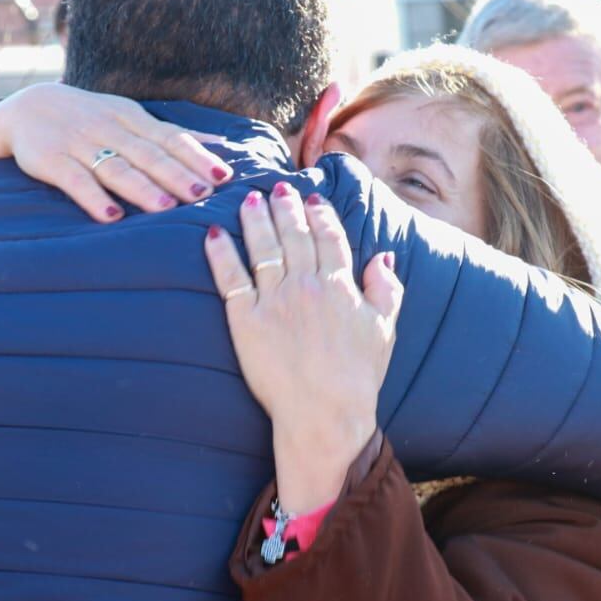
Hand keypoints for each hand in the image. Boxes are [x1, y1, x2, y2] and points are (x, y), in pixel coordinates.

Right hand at [0, 82, 231, 221]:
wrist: (25, 106)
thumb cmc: (89, 118)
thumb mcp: (130, 116)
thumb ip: (172, 134)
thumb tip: (222, 146)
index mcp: (131, 117)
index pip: (169, 137)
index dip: (195, 156)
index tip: (222, 176)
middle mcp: (108, 128)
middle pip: (147, 153)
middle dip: (176, 174)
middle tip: (203, 194)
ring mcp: (78, 143)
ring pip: (115, 167)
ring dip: (142, 188)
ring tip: (166, 207)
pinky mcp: (50, 160)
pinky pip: (74, 180)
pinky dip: (93, 198)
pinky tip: (111, 216)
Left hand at [204, 184, 402, 512]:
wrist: (325, 412)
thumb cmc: (358, 378)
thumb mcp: (384, 330)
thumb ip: (386, 290)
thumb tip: (384, 257)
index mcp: (339, 285)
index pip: (329, 237)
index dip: (320, 214)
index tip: (313, 198)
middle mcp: (305, 285)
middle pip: (293, 234)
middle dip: (285, 206)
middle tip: (277, 188)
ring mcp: (274, 300)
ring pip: (262, 247)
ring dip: (254, 219)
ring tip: (247, 199)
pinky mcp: (246, 320)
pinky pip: (230, 278)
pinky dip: (221, 252)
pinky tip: (214, 233)